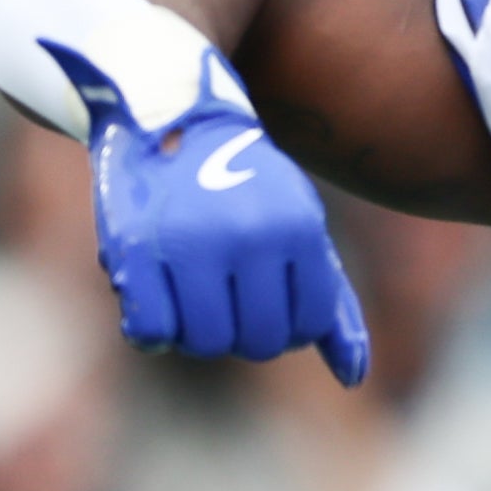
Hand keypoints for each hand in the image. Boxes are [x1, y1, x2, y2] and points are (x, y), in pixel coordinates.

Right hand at [83, 104, 371, 383]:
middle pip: (256, 342)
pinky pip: (151, 335)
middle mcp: (249, 234)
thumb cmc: (242, 184)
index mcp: (299, 227)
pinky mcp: (136, 250)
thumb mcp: (299, 228)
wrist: (168, 112)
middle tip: (223, 294)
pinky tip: (154, 294)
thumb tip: (355, 377)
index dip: (283, 324)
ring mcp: (190, 242)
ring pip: (204, 342)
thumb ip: (332, 304)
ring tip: (188, 291)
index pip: (304, 327)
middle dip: (240, 331)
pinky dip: (151, 328)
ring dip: (194, 331)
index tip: (262, 294)